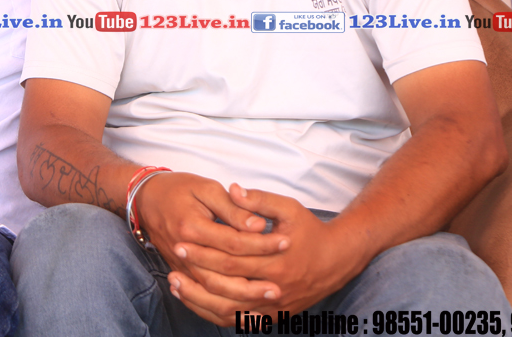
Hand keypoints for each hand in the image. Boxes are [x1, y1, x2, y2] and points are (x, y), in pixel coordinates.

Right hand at [133, 172, 286, 324]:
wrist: (145, 199)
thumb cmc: (177, 188)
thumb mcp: (206, 187)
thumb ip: (232, 207)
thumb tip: (258, 224)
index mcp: (192, 227)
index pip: (234, 242)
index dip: (262, 243)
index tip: (286, 243)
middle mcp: (184, 251)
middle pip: (223, 274)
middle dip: (254, 280)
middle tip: (280, 286)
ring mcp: (180, 265)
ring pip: (212, 292)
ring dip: (241, 298)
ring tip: (267, 298)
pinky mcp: (180, 272)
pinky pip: (200, 299)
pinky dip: (221, 307)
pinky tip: (241, 308)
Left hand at [167, 186, 360, 324]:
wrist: (337, 260)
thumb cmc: (310, 231)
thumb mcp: (289, 208)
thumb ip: (259, 200)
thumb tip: (233, 189)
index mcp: (277, 261)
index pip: (232, 259)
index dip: (204, 251)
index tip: (182, 239)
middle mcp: (274, 289)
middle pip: (226, 286)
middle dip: (196, 272)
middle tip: (174, 258)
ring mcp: (273, 307)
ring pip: (229, 310)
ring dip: (199, 299)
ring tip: (174, 283)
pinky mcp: (272, 317)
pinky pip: (238, 322)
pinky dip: (214, 314)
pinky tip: (194, 302)